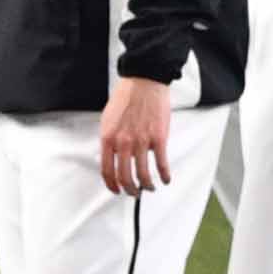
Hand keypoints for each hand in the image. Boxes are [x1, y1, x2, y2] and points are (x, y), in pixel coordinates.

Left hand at [100, 77, 172, 196]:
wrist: (144, 81)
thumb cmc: (126, 97)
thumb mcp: (108, 119)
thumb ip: (110, 139)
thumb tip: (114, 155)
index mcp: (108, 138)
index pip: (107, 170)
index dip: (112, 185)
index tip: (116, 190)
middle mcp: (123, 143)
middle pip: (125, 177)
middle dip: (130, 190)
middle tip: (134, 192)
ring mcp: (141, 141)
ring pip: (143, 175)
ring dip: (147, 186)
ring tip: (149, 187)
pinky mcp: (159, 139)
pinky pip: (161, 163)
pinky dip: (164, 175)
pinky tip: (165, 179)